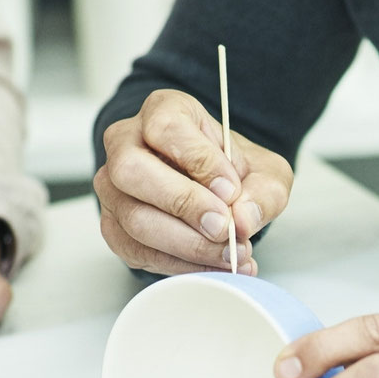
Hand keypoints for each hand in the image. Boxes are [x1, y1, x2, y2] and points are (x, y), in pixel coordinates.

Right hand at [95, 89, 293, 275]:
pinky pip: (137, 251)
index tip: (231, 190)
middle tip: (224, 228)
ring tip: (230, 254)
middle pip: (132, 171)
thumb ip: (263, 192)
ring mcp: (113, 188)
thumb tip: (243, 219)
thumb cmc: (232, 173)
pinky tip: (213, 266)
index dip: (198, 161)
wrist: (215, 193)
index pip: (166, 128)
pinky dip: (180, 265)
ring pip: (134, 218)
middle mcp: (125, 144)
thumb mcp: (265, 172)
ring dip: (188, 244)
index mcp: (162, 111)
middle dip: (183, 204)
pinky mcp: (114, 227)